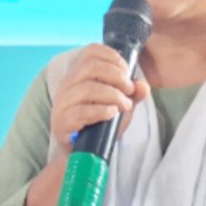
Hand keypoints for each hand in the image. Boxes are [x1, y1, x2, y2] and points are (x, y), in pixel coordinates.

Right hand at [46, 44, 147, 161]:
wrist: (80, 153)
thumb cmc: (99, 124)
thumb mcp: (119, 106)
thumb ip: (132, 94)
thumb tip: (143, 85)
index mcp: (79, 75)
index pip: (91, 52)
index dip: (112, 56)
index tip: (126, 71)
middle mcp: (67, 84)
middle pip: (91, 66)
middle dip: (116, 76)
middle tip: (129, 90)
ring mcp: (62, 103)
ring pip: (88, 88)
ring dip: (113, 95)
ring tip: (125, 105)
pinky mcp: (62, 122)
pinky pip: (82, 112)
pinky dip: (101, 110)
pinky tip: (112, 113)